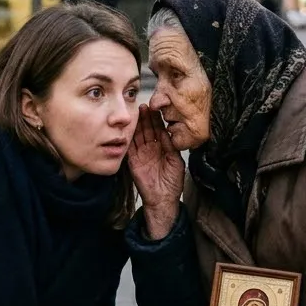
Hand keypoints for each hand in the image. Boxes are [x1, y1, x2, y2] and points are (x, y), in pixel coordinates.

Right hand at [127, 106, 183, 237]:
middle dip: (145, 118)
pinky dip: (129, 137)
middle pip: (147, 130)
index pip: (158, 130)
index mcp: (163, 148)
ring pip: (138, 136)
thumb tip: (167, 131)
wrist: (162, 199)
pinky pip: (130, 147)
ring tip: (137, 113)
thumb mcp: (176, 161)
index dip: (156, 120)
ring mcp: (141, 154)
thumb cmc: (172, 183)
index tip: (155, 109)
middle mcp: (151, 149)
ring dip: (137, 125)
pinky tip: (129, 127)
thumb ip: (171, 146)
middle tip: (144, 106)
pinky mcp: (133, 161)